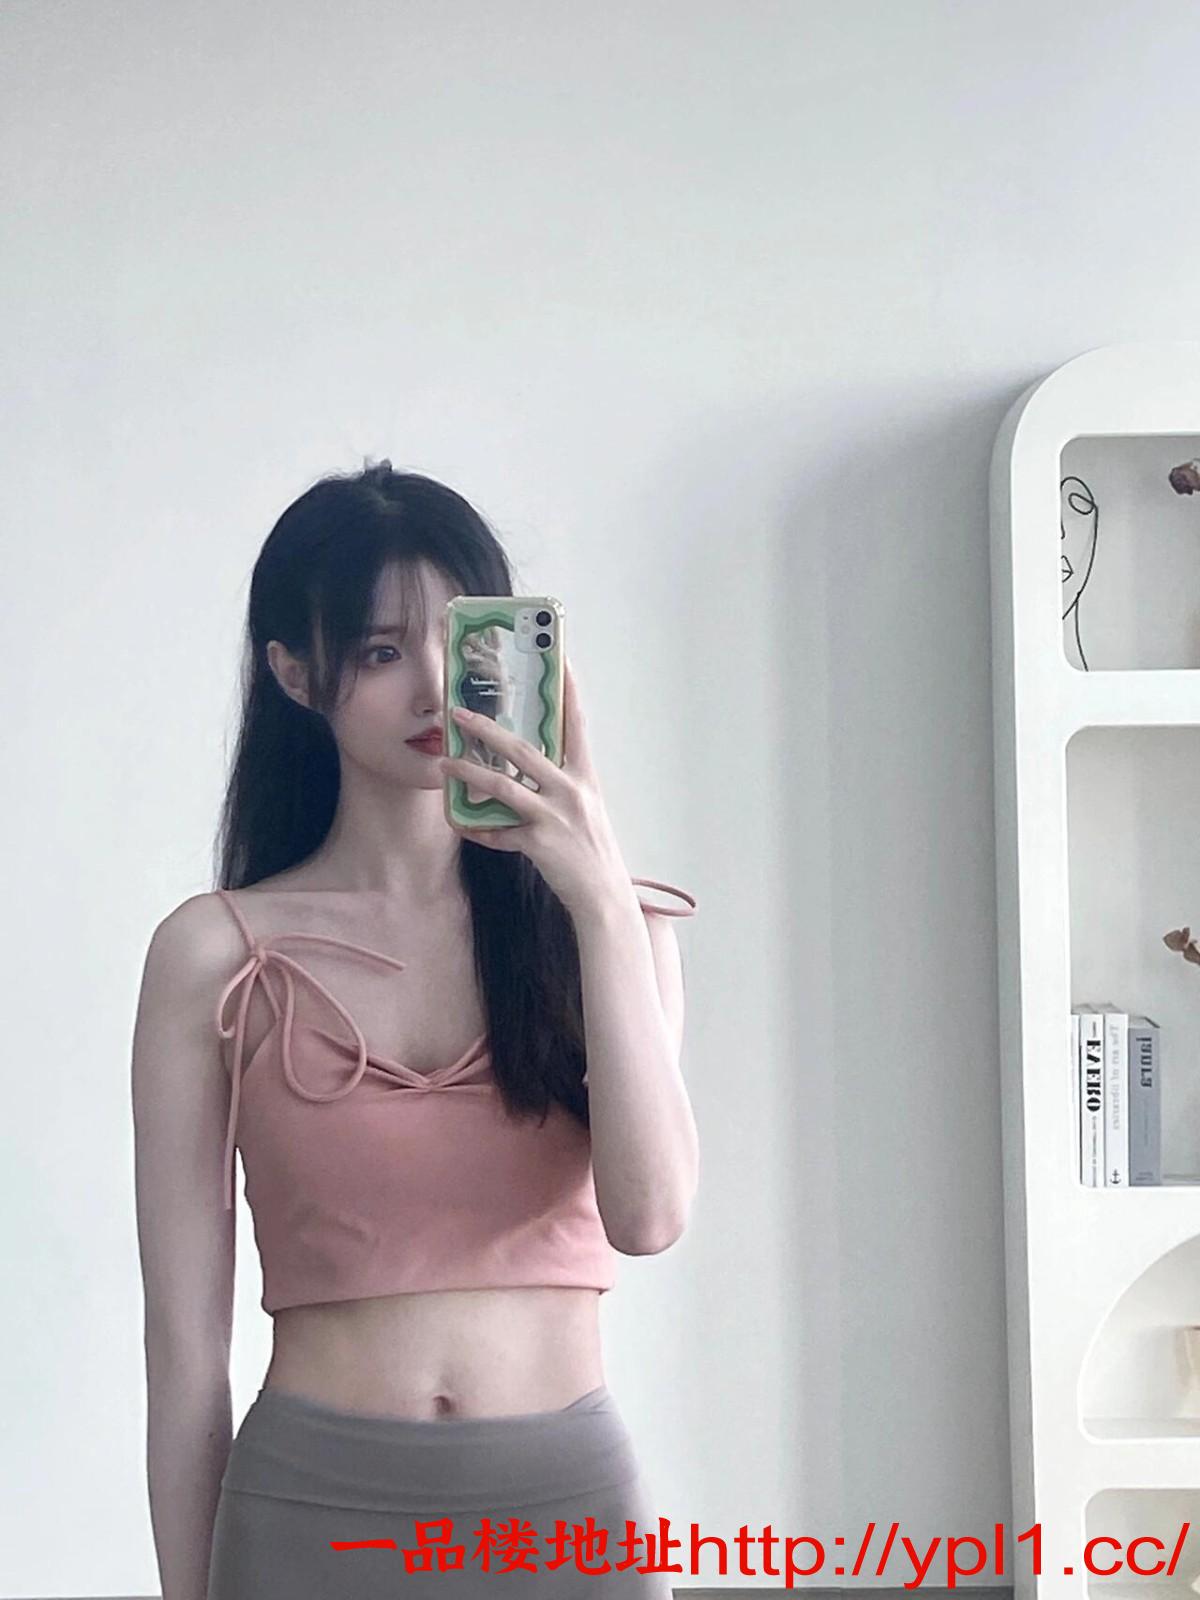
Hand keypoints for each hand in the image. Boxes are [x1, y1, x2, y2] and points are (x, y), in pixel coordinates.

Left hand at [438, 655, 632, 918]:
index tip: (561, 659)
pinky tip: (463, 824)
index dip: (569, 691)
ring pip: (504, 785)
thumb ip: (560, 784)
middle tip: (459, 712)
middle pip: (523, 749)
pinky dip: (479, 829)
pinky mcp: (539, 842)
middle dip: (487, 728)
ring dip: (470, 771)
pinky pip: (499, 832)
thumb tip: (527, 767)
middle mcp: (572, 790)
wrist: (603, 895)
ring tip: (446, 760)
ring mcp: (555, 815)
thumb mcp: (585, 808)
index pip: (577, 724)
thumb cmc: (592, 849)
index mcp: (585, 776)